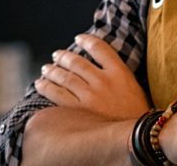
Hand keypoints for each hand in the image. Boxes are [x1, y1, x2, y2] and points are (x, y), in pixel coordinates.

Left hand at [35, 34, 149, 119]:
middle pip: (77, 62)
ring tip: (46, 68)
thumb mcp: (135, 89)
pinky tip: (40, 84)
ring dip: (52, 70)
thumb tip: (101, 66)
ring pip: (64, 76)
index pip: (100, 48)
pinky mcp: (78, 111)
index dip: (87, 41)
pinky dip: (46, 87)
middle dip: (64, 56)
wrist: (136, 138)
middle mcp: (103, 81)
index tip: (79, 38)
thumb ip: (118, 76)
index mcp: (120, 73)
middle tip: (57, 55)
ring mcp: (90, 96)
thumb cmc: (136, 115)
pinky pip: (56, 94)